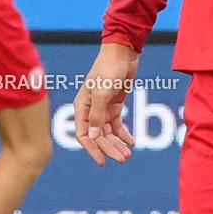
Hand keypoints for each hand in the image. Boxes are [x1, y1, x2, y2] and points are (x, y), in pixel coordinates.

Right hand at [74, 44, 138, 165]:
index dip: (92, 149)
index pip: (83, 134)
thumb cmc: (109, 68)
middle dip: (109, 148)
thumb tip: (92, 136)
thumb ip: (97, 114)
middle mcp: (90, 110)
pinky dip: (124, 134)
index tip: (103, 161)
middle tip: (123, 159)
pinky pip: (117, 124)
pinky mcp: (114, 105)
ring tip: (128, 154)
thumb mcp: (102, 91)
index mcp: (81, 106)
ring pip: (108, 132)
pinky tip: (131, 142)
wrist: (123, 52)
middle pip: (98, 136)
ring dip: (117, 143)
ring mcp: (102, 108)